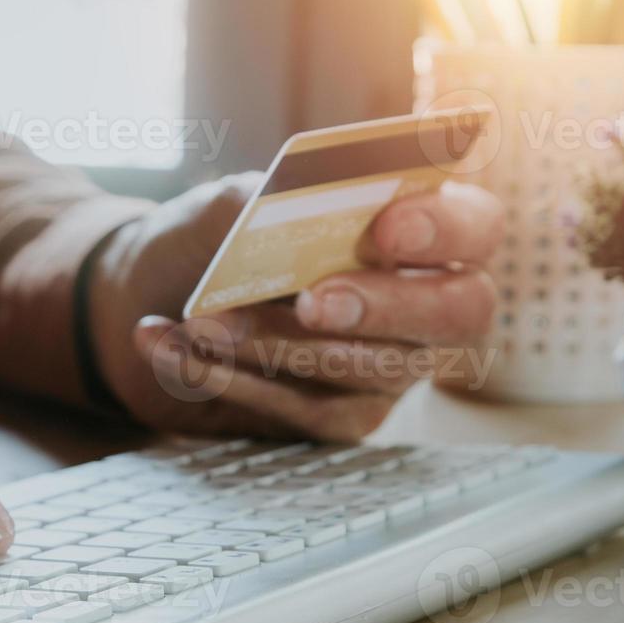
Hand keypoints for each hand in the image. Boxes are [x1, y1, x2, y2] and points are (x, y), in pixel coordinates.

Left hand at [88, 175, 504, 440]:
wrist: (148, 299)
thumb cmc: (208, 240)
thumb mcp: (226, 205)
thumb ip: (263, 203)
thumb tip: (283, 215)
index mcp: (416, 230)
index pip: (475, 227)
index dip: (444, 229)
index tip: (385, 230)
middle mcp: (422, 304)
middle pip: (455, 315)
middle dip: (383, 306)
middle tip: (312, 302)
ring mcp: (389, 369)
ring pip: (366, 368)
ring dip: (275, 343)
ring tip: (200, 319)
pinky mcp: (338, 419)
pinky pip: (302, 409)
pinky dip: (228, 377)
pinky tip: (171, 348)